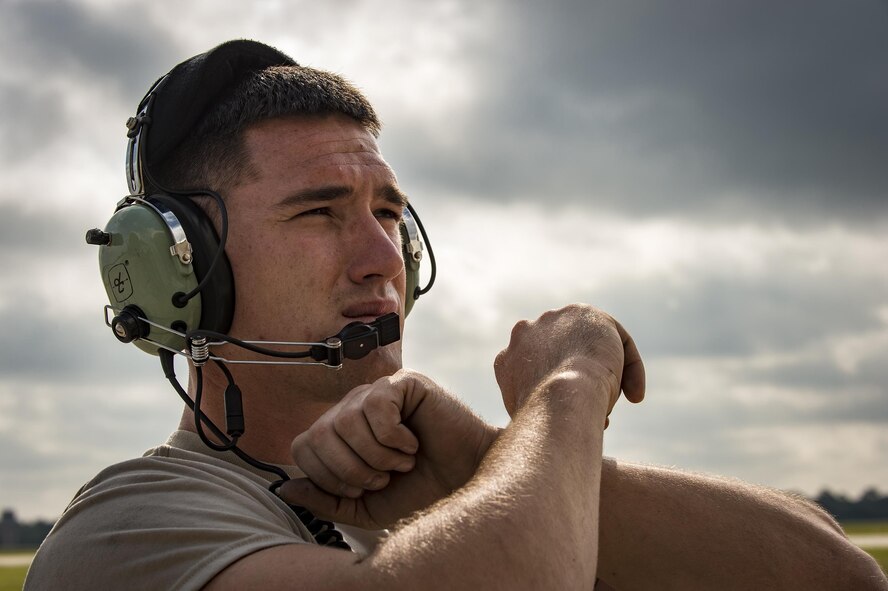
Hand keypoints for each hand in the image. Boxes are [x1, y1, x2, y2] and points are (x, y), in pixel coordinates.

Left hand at [279, 369, 498, 528]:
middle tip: (383, 477)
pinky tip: (412, 443)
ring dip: (376, 455)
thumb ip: (325, 500)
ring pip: (346, 421)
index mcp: (339, 433)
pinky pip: (376, 405)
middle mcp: (353, 407)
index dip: (326, 475)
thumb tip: (284, 487)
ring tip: (401, 462)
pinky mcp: (402, 383)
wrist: (464, 479)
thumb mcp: (365, 507)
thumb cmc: (418, 489)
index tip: (361, 488)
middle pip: (319, 434)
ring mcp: (376, 392)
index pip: (302, 446)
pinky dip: (393, 436)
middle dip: (351, 468)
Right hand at [494, 304, 644, 420]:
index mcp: (506, 359)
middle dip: (577, 376)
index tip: (575, 413)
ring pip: (588, 345)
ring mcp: (554, 319)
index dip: (557, 392)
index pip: (536, 371)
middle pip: (561, 354)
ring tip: (616, 402)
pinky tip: (635, 394)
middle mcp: (525, 332)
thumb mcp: (529, 420)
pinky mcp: (586, 313)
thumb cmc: (545, 422)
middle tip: (596, 405)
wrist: (561, 398)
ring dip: (604, 371)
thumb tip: (552, 422)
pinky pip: (615, 338)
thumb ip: (537, 408)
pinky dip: (629, 366)